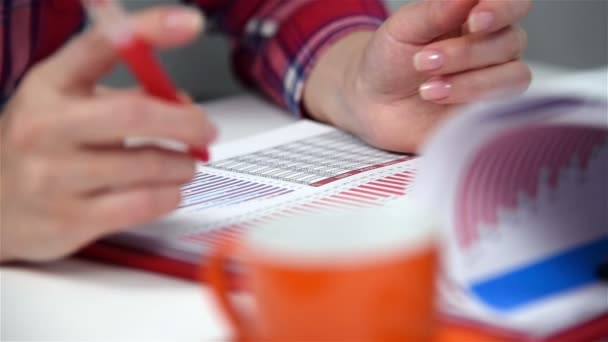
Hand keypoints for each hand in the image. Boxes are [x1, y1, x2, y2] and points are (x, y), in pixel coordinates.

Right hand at [0, 6, 214, 261]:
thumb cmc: (42, 148)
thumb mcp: (67, 106)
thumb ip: (123, 95)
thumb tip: (183, 104)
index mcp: (48, 86)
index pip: (102, 45)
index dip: (150, 30)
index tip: (190, 23)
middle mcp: (46, 127)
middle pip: (136, 114)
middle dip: (187, 122)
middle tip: (206, 130)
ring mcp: (54, 177)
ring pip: (149, 164)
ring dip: (182, 164)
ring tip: (183, 165)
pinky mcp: (71, 219)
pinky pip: (145, 203)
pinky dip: (170, 194)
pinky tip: (166, 190)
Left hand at [304, 0, 531, 151]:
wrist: (371, 101)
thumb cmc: (389, 59)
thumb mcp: (404, 28)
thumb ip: (437, 10)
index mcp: (477, 17)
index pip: (512, 4)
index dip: (501, 9)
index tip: (475, 19)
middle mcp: (493, 47)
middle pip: (509, 42)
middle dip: (466, 52)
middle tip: (423, 61)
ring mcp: (493, 82)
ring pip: (513, 76)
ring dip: (470, 82)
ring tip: (426, 89)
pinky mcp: (486, 113)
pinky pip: (502, 107)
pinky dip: (471, 101)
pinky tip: (438, 98)